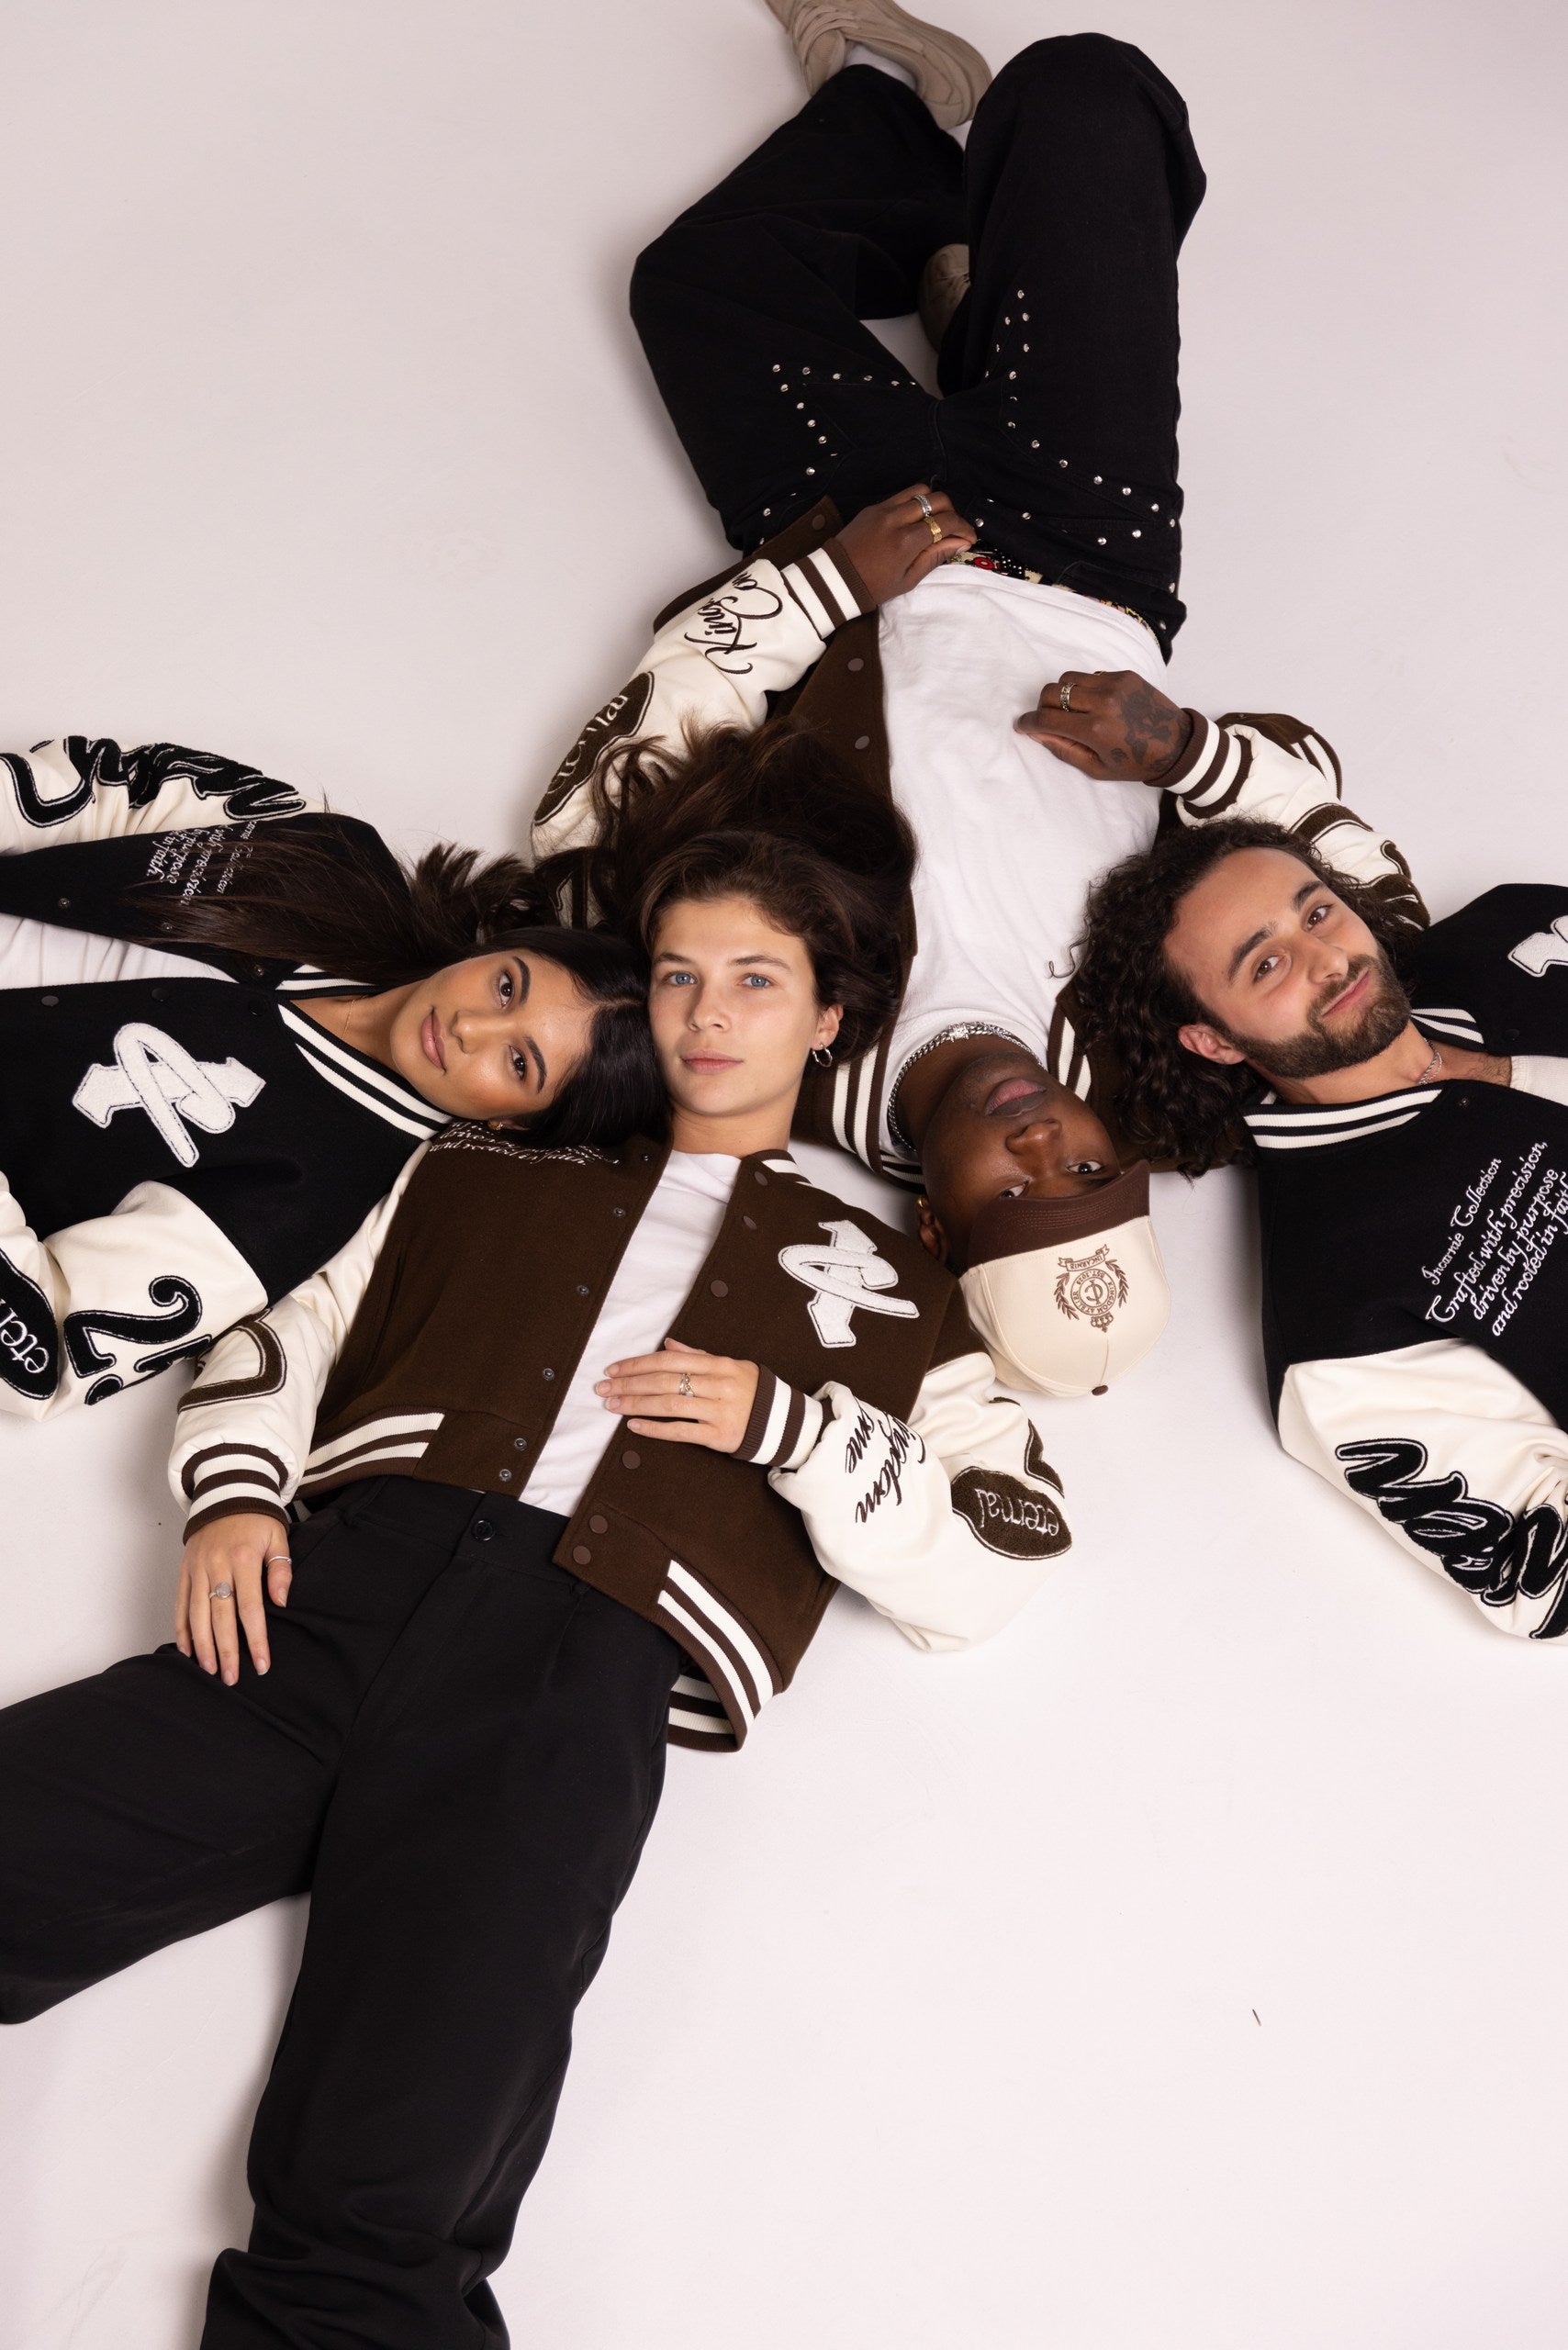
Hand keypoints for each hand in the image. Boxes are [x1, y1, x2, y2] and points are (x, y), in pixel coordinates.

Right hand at [176, 1512, 291, 1684]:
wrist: (227, 1492)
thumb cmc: (257, 1519)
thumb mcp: (278, 1537)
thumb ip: (280, 1570)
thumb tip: (281, 1603)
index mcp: (243, 1559)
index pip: (250, 1608)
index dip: (255, 1639)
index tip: (261, 1664)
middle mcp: (216, 1566)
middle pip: (220, 1617)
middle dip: (226, 1651)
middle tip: (232, 1678)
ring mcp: (197, 1569)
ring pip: (196, 1614)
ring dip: (202, 1645)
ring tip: (209, 1670)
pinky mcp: (184, 1570)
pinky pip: (180, 1603)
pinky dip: (181, 1628)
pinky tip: (187, 1649)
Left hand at [595, 1337, 759, 1453]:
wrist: (783, 1422)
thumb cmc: (752, 1391)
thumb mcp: (730, 1366)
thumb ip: (698, 1356)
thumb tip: (667, 1346)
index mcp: (718, 1364)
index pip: (668, 1361)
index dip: (637, 1364)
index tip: (613, 1369)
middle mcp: (718, 1385)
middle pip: (664, 1382)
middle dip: (629, 1384)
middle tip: (603, 1388)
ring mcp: (718, 1411)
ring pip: (669, 1405)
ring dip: (636, 1404)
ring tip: (613, 1406)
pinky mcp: (719, 1436)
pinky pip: (681, 1432)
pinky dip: (655, 1429)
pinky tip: (635, 1426)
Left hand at [836, 484, 974, 604]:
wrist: (834, 579)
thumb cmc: (872, 587)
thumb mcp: (907, 579)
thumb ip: (935, 557)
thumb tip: (961, 542)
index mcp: (906, 542)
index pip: (946, 522)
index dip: (964, 528)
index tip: (969, 538)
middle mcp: (896, 519)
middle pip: (937, 498)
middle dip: (952, 512)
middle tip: (952, 529)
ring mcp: (883, 509)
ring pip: (920, 490)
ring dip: (934, 502)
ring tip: (935, 521)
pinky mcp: (873, 507)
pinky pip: (902, 495)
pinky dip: (915, 503)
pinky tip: (916, 520)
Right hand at [1015, 669, 1193, 782]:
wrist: (1176, 744)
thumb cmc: (1136, 762)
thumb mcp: (1096, 768)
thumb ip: (1064, 749)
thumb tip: (1037, 733)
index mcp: (1095, 730)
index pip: (1047, 720)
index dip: (1029, 723)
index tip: (1023, 725)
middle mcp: (1103, 702)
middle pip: (1052, 691)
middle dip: (1042, 706)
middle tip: (1049, 719)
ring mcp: (1114, 684)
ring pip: (1068, 678)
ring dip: (1063, 694)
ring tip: (1072, 710)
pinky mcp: (1124, 675)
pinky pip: (1090, 675)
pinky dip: (1085, 688)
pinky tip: (1096, 704)